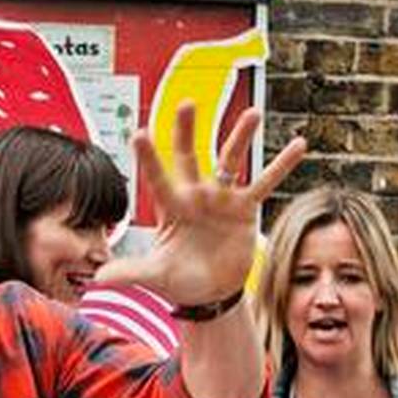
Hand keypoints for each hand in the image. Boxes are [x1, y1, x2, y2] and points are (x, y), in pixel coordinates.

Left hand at [95, 102, 304, 308]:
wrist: (211, 294)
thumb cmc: (179, 281)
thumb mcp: (155, 277)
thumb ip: (131, 273)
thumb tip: (97, 279)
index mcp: (172, 208)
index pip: (157, 178)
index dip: (149, 157)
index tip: (139, 132)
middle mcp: (196, 195)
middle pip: (190, 156)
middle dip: (188, 131)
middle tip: (188, 103)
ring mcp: (222, 198)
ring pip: (231, 161)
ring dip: (241, 137)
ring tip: (254, 113)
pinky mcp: (246, 208)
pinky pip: (265, 183)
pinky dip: (282, 166)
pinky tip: (299, 145)